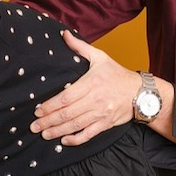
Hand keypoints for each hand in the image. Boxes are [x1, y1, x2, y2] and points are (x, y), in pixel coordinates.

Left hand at [29, 29, 140, 144]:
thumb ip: (80, 47)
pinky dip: (76, 139)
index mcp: (91, 83)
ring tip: (44, 134)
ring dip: (58, 131)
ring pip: (75, 125)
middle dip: (49, 121)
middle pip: (67, 113)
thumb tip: (64, 35)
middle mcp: (95, 100)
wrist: (141, 92)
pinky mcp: (106, 124)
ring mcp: (101, 113)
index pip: (66, 97)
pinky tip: (64, 141)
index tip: (37, 110)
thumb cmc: (118, 75)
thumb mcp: (100, 57)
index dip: (50, 105)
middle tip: (34, 126)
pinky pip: (89, 134)